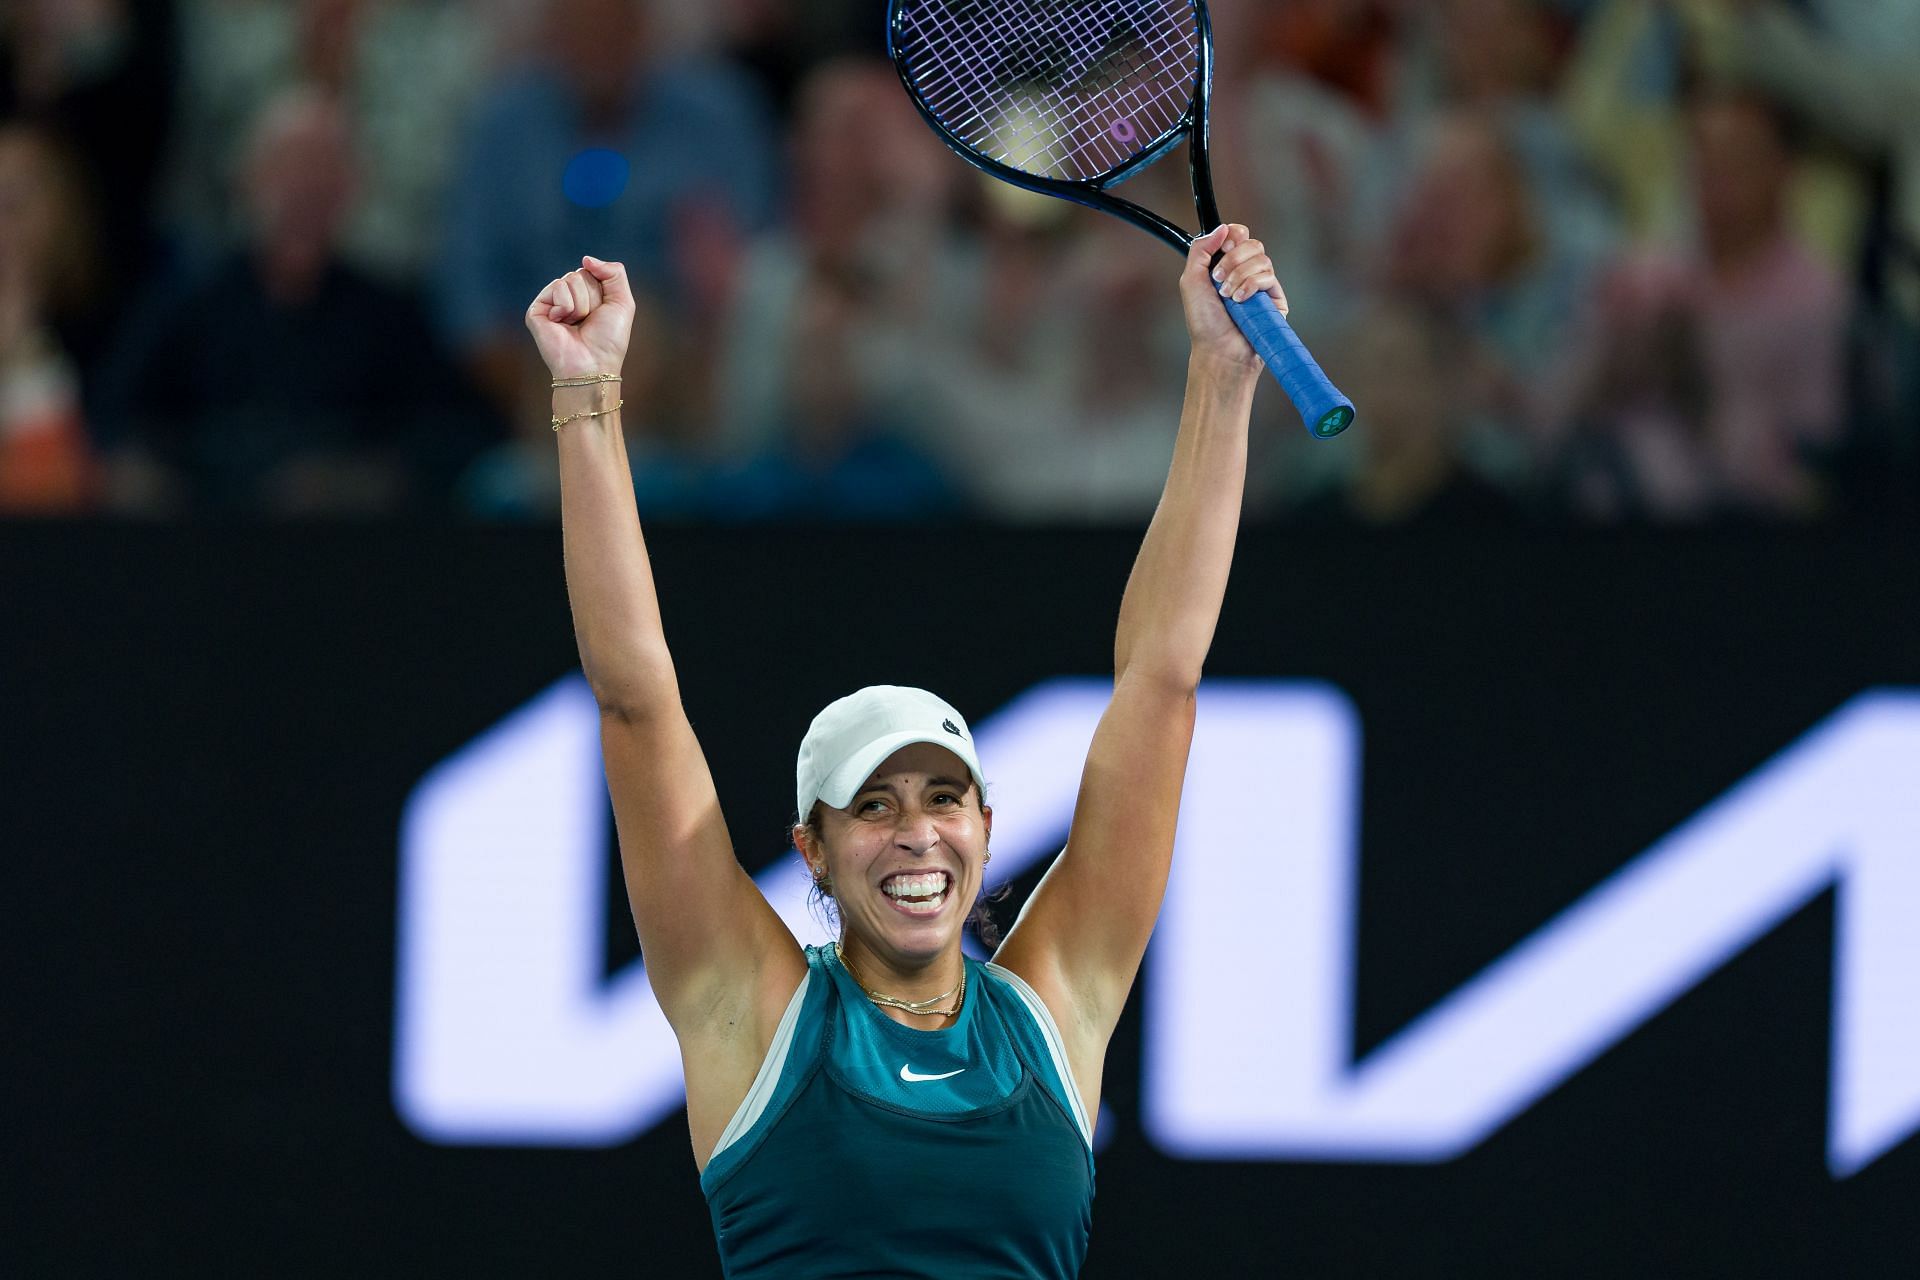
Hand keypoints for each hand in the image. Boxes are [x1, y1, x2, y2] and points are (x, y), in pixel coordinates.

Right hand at [525, 256, 635, 379]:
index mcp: (585, 295)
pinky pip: (557, 288)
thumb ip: (614, 273)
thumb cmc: (609, 340)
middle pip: (581, 274)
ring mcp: (551, 303)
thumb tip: (586, 258)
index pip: (592, 271)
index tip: (602, 313)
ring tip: (577, 323)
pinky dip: (566, 306)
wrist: (593, 365)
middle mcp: (567, 297)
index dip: (603, 291)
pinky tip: (562, 323)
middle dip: (592, 297)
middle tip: (588, 320)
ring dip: (581, 304)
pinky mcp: (537, 310)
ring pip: (570, 279)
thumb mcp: (623, 302)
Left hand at [1180, 224, 1286, 373]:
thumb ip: (1200, 249)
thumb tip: (1222, 228)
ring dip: (1239, 275)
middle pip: (1251, 243)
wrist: (1219, 349)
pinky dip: (1251, 286)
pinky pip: (1268, 276)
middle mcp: (1246, 272)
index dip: (1233, 236)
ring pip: (1261, 258)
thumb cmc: (1204, 322)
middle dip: (1232, 260)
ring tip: (1227, 297)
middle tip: (1218, 279)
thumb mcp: (1191, 280)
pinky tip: (1240, 302)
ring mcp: (1262, 285)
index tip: (1222, 249)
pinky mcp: (1276, 298)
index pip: (1238, 235)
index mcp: (1226, 265)